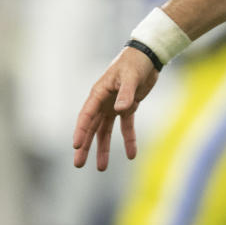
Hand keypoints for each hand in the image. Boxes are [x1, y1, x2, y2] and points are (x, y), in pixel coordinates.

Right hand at [72, 47, 158, 170]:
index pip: (86, 115)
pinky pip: (126, 127)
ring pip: (105, 131)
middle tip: (78, 164)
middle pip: (91, 128)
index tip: (76, 146)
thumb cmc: (135, 62)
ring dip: (103, 148)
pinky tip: (131, 154)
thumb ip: (126, 93)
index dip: (81, 131)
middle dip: (85, 146)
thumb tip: (120, 109)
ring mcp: (114, 105)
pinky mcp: (128, 107)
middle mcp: (103, 101)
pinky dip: (128, 140)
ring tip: (101, 168)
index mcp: (99, 93)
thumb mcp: (131, 76)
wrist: (149, 56)